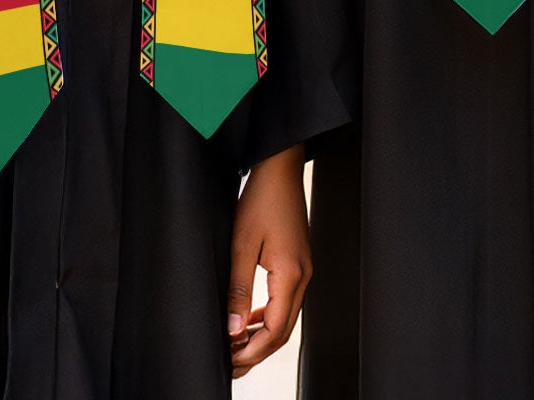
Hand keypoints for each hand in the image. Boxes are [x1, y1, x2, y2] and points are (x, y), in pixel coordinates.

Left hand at [227, 144, 311, 375]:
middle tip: (229, 363)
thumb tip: (233, 330)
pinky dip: (269, 318)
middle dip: (257, 352)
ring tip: (235, 346)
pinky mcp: (298, 264)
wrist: (281, 169)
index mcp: (291, 274)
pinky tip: (249, 320)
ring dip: (262, 337)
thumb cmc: (262, 200)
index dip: (252, 351)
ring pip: (286, 318)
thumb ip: (238, 290)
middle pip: (284, 330)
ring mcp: (304, 269)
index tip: (229, 361)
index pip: (275, 330)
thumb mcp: (241, 245)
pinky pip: (286, 301)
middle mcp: (303, 275)